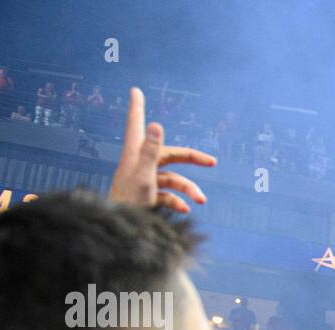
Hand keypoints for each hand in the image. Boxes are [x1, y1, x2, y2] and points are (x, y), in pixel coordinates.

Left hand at [108, 88, 213, 212]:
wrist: (122, 233)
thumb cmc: (129, 203)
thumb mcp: (144, 176)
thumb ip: (151, 151)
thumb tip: (157, 123)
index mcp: (134, 155)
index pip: (137, 125)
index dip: (137, 107)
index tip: (135, 91)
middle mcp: (140, 165)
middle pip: (169, 155)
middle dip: (191, 159)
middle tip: (212, 162)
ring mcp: (145, 182)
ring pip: (172, 179)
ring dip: (189, 189)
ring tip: (201, 201)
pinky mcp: (148, 197)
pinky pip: (168, 195)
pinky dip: (178, 202)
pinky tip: (185, 210)